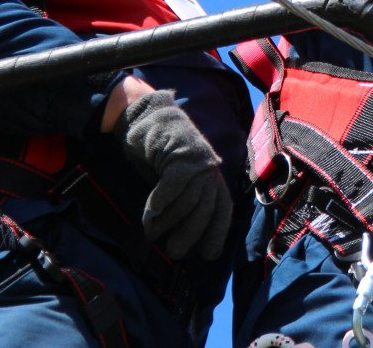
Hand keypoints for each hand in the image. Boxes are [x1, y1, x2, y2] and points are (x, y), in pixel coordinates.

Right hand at [116, 88, 233, 260]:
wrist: (149, 117)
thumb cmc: (161, 155)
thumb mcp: (177, 181)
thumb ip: (185, 202)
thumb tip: (183, 239)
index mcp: (214, 176)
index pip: (223, 208)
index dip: (217, 232)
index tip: (208, 255)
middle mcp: (211, 168)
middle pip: (207, 207)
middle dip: (192, 233)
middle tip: (174, 252)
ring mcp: (198, 158)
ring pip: (190, 199)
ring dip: (169, 221)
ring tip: (152, 232)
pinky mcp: (181, 151)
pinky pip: (174, 185)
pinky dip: (161, 202)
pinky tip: (150, 214)